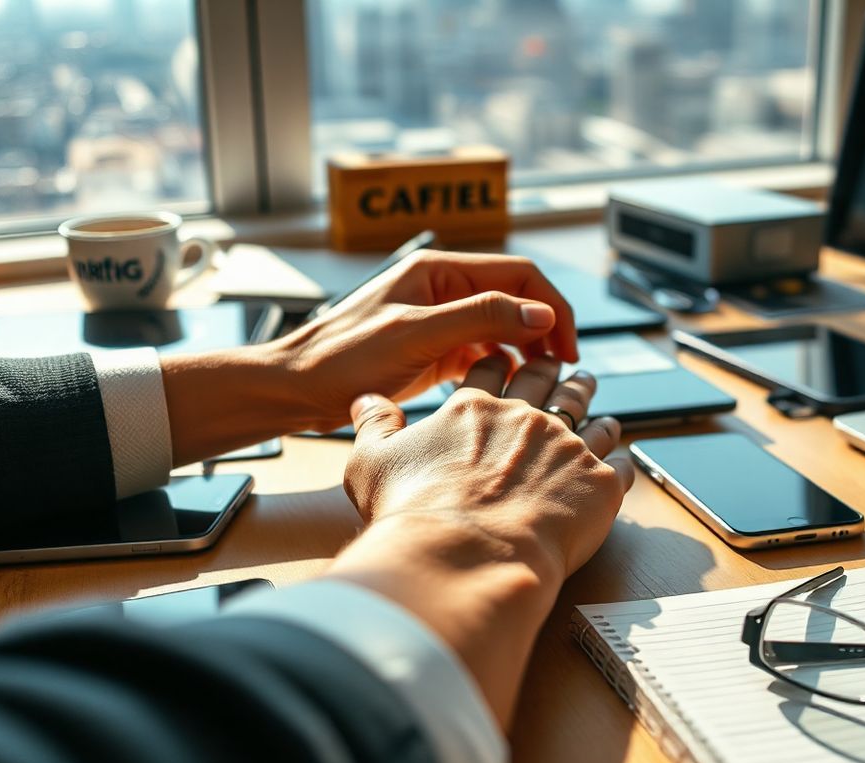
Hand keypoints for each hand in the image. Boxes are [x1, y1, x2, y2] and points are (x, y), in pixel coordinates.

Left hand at [159, 250, 578, 463]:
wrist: (295, 389)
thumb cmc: (340, 359)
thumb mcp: (416, 335)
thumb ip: (480, 317)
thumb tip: (539, 312)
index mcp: (439, 271)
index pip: (519, 276)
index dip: (552, 308)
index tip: (569, 346)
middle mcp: (443, 289)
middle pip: (516, 300)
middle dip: (546, 331)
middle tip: (563, 369)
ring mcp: (439, 320)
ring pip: (503, 328)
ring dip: (527, 351)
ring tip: (542, 384)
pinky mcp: (433, 350)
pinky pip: (482, 352)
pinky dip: (503, 367)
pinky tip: (508, 389)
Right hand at [342, 355, 632, 580]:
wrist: (465, 555)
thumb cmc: (414, 514)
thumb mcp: (371, 461)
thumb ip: (372, 424)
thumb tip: (365, 399)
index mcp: (474, 408)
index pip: (492, 372)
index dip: (503, 361)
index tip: (512, 356)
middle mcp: (526, 419)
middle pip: (549, 384)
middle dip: (557, 373)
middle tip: (566, 367)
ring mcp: (567, 447)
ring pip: (592, 418)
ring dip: (597, 411)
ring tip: (603, 409)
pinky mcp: (599, 482)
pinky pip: (621, 464)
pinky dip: (623, 459)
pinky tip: (624, 459)